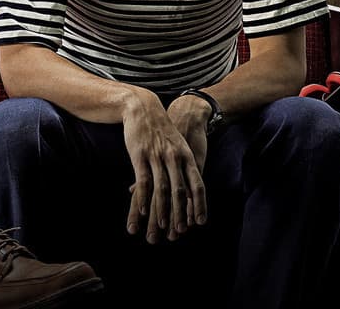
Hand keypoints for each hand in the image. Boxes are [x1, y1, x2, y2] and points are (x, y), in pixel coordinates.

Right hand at [121, 89, 206, 243]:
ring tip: (159, 228)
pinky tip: (143, 211)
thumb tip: (186, 185)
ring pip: (162, 189)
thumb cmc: (161, 129)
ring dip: (161, 212)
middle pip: (180, 192)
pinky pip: (143, 180)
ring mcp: (157, 156)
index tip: (199, 223)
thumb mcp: (178, 145)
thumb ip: (182, 164)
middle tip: (178, 233)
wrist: (142, 107)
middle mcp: (174, 158)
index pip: (197, 186)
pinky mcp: (140, 155)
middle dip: (179, 215)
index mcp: (186, 156)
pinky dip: (143, 198)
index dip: (198, 205)